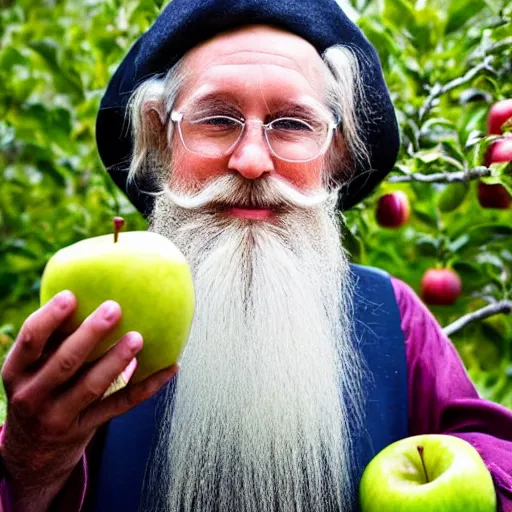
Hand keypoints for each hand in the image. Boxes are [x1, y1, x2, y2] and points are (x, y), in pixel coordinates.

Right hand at [0, 290, 178, 509]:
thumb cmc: (40, 389)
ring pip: (92, 386)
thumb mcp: (32, 368)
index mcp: (17, 370)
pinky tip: (169, 368)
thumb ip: (53, 339)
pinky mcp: (85, 428)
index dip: (50, 318)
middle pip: (65, 362)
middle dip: (90, 334)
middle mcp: (32, 395)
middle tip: (114, 309)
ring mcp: (58, 416)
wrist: (33, 451)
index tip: (72, 295)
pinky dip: (147, 386)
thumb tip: (94, 293)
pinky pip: (120, 405)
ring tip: (137, 338)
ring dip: (116, 360)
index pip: (30, 340)